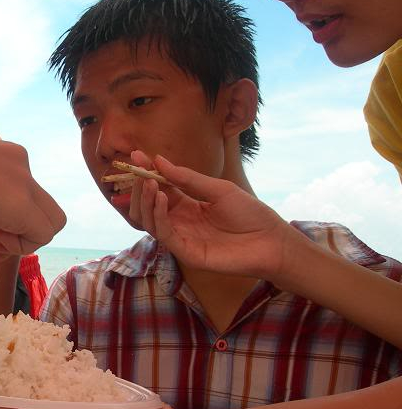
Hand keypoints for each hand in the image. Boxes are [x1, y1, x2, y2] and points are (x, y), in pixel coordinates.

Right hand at [0, 122, 65, 270]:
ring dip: (16, 243)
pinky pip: (41, 235)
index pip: (13, 196)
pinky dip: (19, 247)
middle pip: (35, 210)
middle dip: (13, 236)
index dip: (0, 222)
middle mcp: (18, 164)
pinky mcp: (26, 204)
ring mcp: (25, 182)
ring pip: (46, 222)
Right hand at [129, 151, 301, 281]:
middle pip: (147, 207)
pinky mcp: (186, 253)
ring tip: (150, 183)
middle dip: (140, 188)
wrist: (271, 241)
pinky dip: (158, 215)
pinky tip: (161, 198)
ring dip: (145, 201)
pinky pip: (164, 234)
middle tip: (140, 171)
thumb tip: (159, 161)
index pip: (158, 189)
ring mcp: (181, 238)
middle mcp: (179, 222)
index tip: (137, 155)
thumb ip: (187, 178)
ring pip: (149, 222)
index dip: (147, 173)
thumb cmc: (249, 214)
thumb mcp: (218, 189)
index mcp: (186, 206)